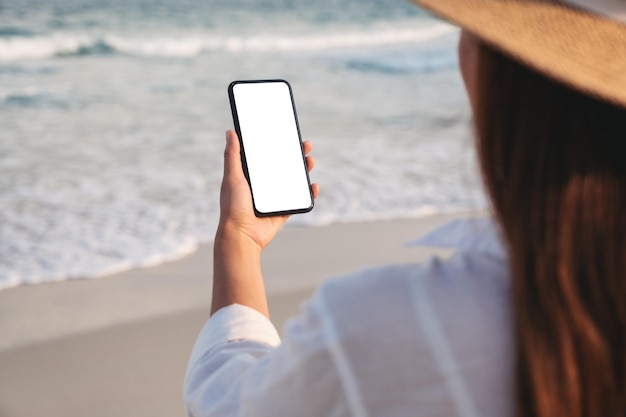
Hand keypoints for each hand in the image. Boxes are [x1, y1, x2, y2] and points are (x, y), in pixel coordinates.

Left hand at [217, 130, 318, 250]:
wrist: (241, 235)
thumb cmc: (233, 207)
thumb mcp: (232, 177)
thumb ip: (232, 156)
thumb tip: (230, 132)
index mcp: (251, 176)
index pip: (266, 156)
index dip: (278, 145)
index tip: (288, 135)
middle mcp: (263, 187)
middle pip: (283, 166)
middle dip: (295, 155)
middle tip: (305, 145)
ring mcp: (274, 199)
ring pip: (293, 181)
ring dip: (304, 171)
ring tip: (310, 161)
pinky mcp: (282, 211)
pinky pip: (299, 201)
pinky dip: (309, 194)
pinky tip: (313, 186)